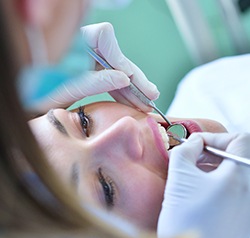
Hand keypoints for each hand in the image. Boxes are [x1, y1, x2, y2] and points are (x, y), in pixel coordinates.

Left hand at [43, 22, 158, 112]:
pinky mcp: (90, 71)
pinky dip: (121, 91)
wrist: (24, 99)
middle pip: (116, 57)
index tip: (127, 79)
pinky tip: (133, 101)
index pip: (104, 36)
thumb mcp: (64, 89)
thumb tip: (123, 77)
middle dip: (134, 79)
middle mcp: (81, 48)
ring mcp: (87, 59)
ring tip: (146, 103)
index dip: (119, 57)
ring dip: (132, 89)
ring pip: (116, 70)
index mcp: (70, 42)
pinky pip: (110, 78)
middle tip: (150, 96)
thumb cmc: (35, 93)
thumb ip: (93, 81)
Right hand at [157, 133, 249, 237]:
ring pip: (234, 171)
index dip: (215, 137)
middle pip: (237, 155)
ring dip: (213, 165)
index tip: (196, 144)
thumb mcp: (180, 176)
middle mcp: (249, 191)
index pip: (239, 140)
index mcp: (239, 178)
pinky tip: (197, 187)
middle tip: (192, 156)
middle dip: (212, 151)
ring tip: (191, 171)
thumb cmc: (187, 221)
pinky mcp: (240, 215)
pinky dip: (216, 180)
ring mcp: (246, 205)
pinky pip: (233, 187)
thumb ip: (186, 151)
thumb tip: (193, 142)